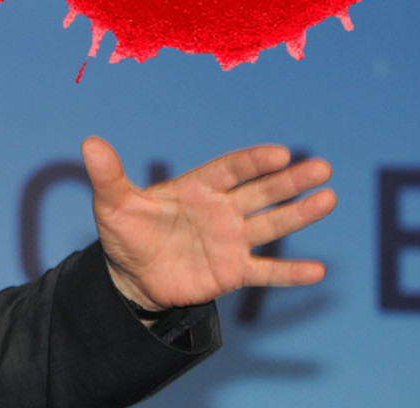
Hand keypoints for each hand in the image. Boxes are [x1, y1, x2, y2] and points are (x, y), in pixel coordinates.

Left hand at [83, 137, 335, 310]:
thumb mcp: (113, 204)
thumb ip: (109, 175)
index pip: (230, 169)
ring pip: (271, 224)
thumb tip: (89, 142)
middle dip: (290, 180)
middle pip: (261, 191)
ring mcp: (230, 240)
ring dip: (300, 214)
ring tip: (330, 199)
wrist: (131, 277)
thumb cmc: (125, 232)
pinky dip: (289, 272)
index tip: (279, 153)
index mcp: (197, 187)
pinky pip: (265, 272)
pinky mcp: (232, 271)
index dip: (254, 161)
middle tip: (322, 167)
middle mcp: (221, 209)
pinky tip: (317, 270)